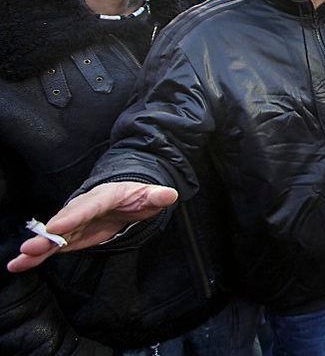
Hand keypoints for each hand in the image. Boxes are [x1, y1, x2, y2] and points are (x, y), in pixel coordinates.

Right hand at [7, 182, 176, 272]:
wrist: (127, 197)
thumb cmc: (137, 195)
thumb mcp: (149, 194)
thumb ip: (156, 196)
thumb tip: (169, 194)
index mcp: (104, 197)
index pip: (88, 207)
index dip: (72, 217)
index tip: (56, 227)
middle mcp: (84, 209)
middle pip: (65, 222)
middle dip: (48, 235)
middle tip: (30, 248)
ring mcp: (76, 223)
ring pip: (54, 236)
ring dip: (37, 248)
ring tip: (19, 260)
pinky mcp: (72, 236)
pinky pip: (54, 246)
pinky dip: (37, 256)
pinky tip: (19, 265)